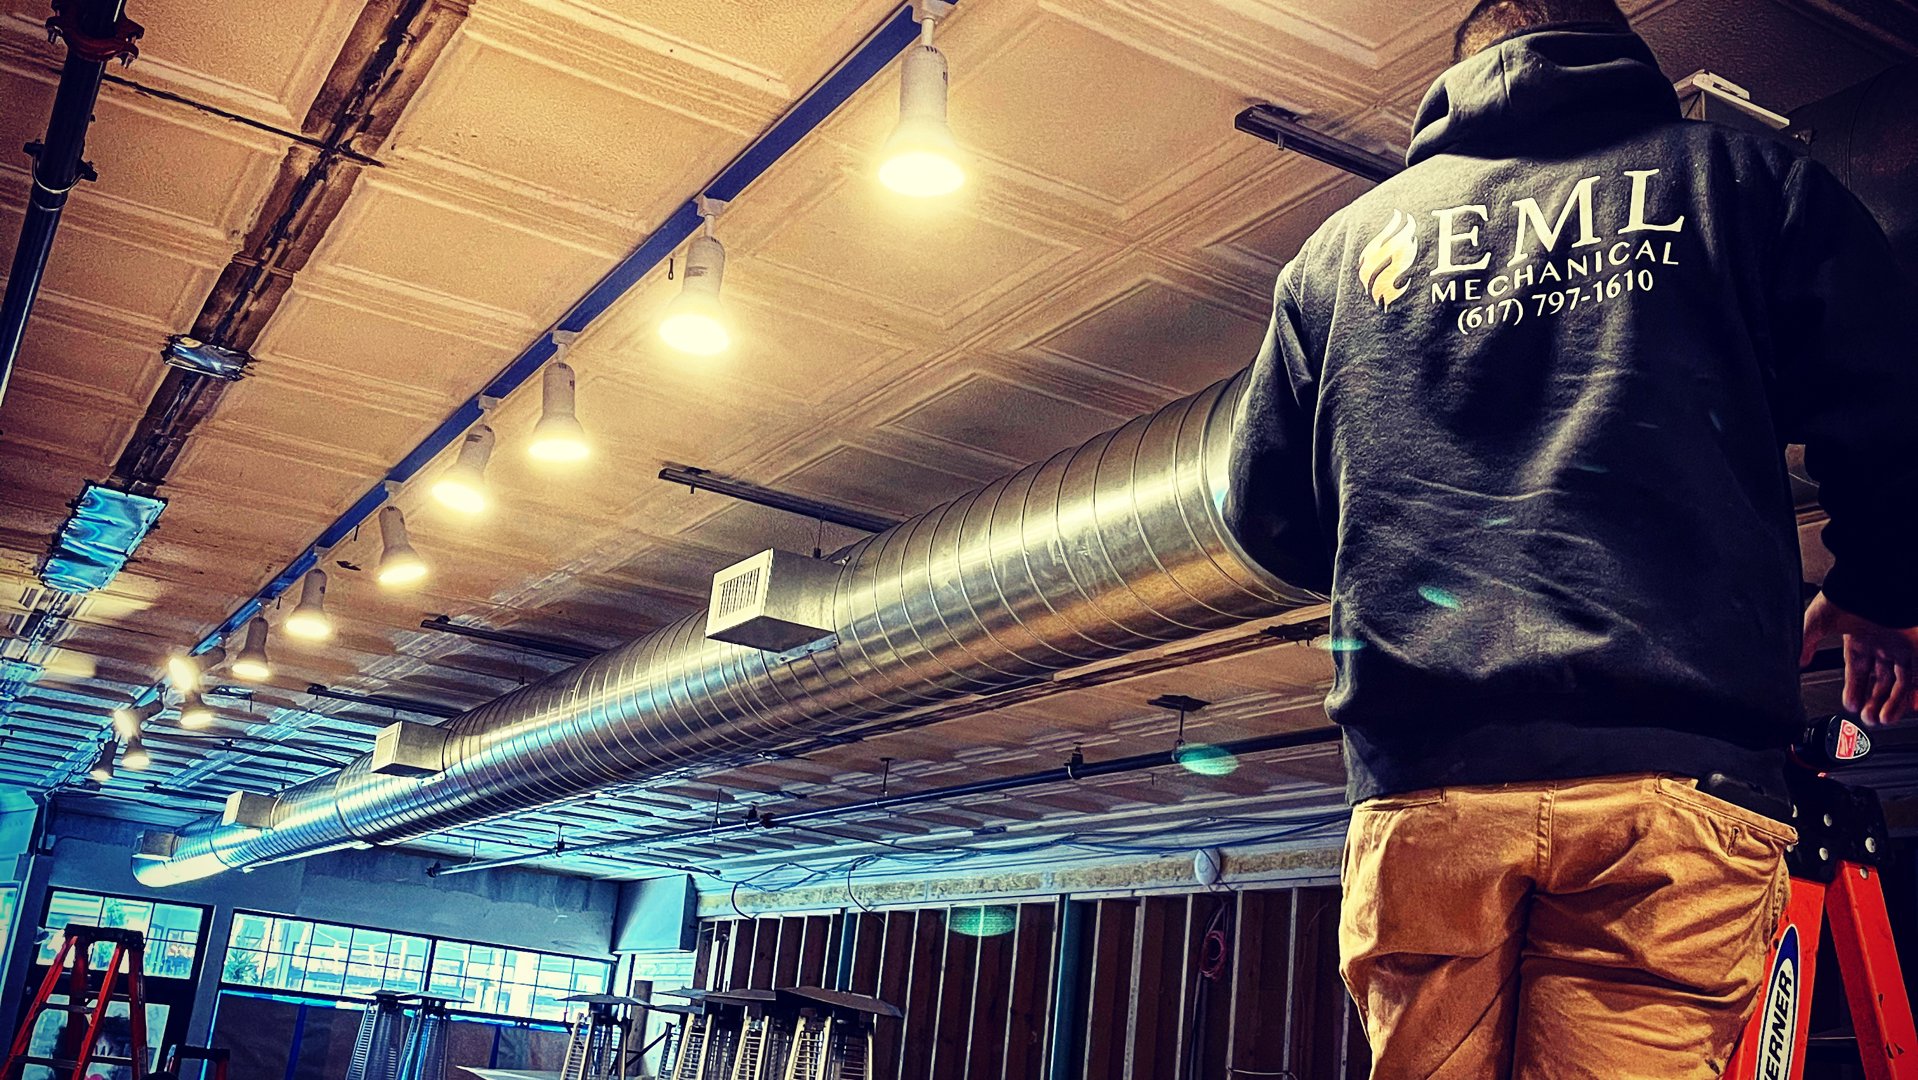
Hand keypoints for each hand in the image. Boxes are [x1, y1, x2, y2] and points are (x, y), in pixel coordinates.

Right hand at [1801, 592, 1917, 723]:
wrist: (1873, 580)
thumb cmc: (1846, 595)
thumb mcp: (1816, 621)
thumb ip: (1805, 642)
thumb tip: (1797, 662)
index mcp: (1858, 637)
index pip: (1858, 670)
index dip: (1854, 689)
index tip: (1850, 705)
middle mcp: (1881, 643)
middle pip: (1881, 680)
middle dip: (1872, 701)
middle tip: (1866, 718)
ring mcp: (1901, 646)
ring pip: (1900, 683)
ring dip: (1891, 704)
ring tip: (1880, 720)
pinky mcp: (1916, 646)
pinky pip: (1917, 677)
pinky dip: (1910, 695)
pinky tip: (1903, 709)